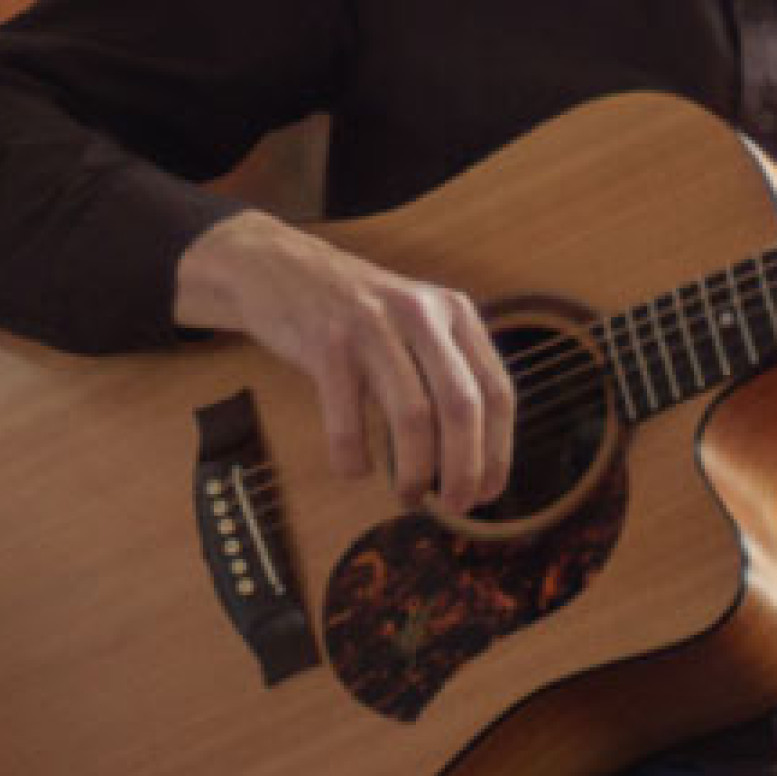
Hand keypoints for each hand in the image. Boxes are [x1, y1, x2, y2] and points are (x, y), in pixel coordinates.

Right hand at [174, 209, 512, 513]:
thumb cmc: (352, 314)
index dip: (498, 452)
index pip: (496, 391)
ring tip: (408, 495)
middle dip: (464, 470)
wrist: (278, 269)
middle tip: (454, 507)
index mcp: (453, 312)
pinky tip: (354, 467)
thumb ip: (445, 372)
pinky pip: (348, 423)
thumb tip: (473, 462)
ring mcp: (371, 326)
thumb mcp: (413, 323)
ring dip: (415, 472)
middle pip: (462, 407)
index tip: (487, 493)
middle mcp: (420, 313)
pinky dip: (354, 459)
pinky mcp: (326, 344)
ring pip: (413, 417)